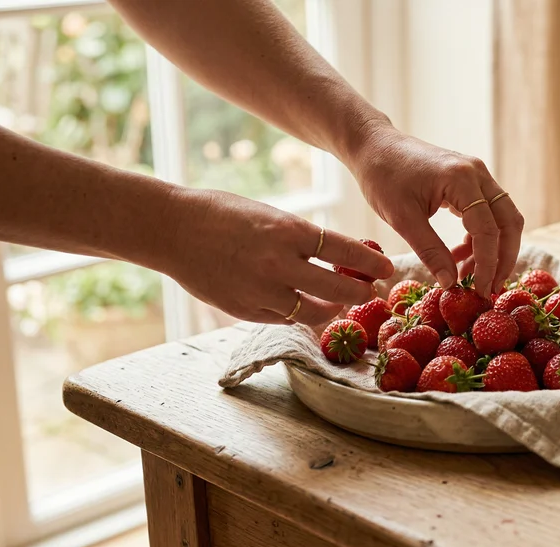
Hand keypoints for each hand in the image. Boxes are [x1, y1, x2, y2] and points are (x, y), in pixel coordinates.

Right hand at [160, 188, 392, 326]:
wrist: (171, 230)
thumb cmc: (222, 214)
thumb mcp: (269, 215)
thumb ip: (300, 239)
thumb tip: (335, 258)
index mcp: (287, 230)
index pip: (344, 250)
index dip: (370, 262)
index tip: (387, 267)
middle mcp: (278, 264)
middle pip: (337, 289)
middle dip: (360, 293)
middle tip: (369, 292)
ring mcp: (261, 291)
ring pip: (313, 313)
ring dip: (331, 309)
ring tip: (338, 303)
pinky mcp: (245, 311)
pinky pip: (284, 319)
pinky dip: (298, 314)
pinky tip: (303, 306)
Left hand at [350, 125, 523, 297]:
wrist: (374, 145)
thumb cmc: (382, 177)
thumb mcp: (402, 219)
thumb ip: (430, 251)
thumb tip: (451, 284)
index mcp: (462, 179)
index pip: (488, 229)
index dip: (488, 264)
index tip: (480, 291)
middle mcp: (477, 173)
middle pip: (508, 221)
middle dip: (503, 258)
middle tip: (489, 288)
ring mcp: (477, 175)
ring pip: (502, 218)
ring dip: (493, 249)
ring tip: (468, 276)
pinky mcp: (470, 181)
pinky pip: (487, 213)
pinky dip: (480, 238)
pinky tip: (460, 257)